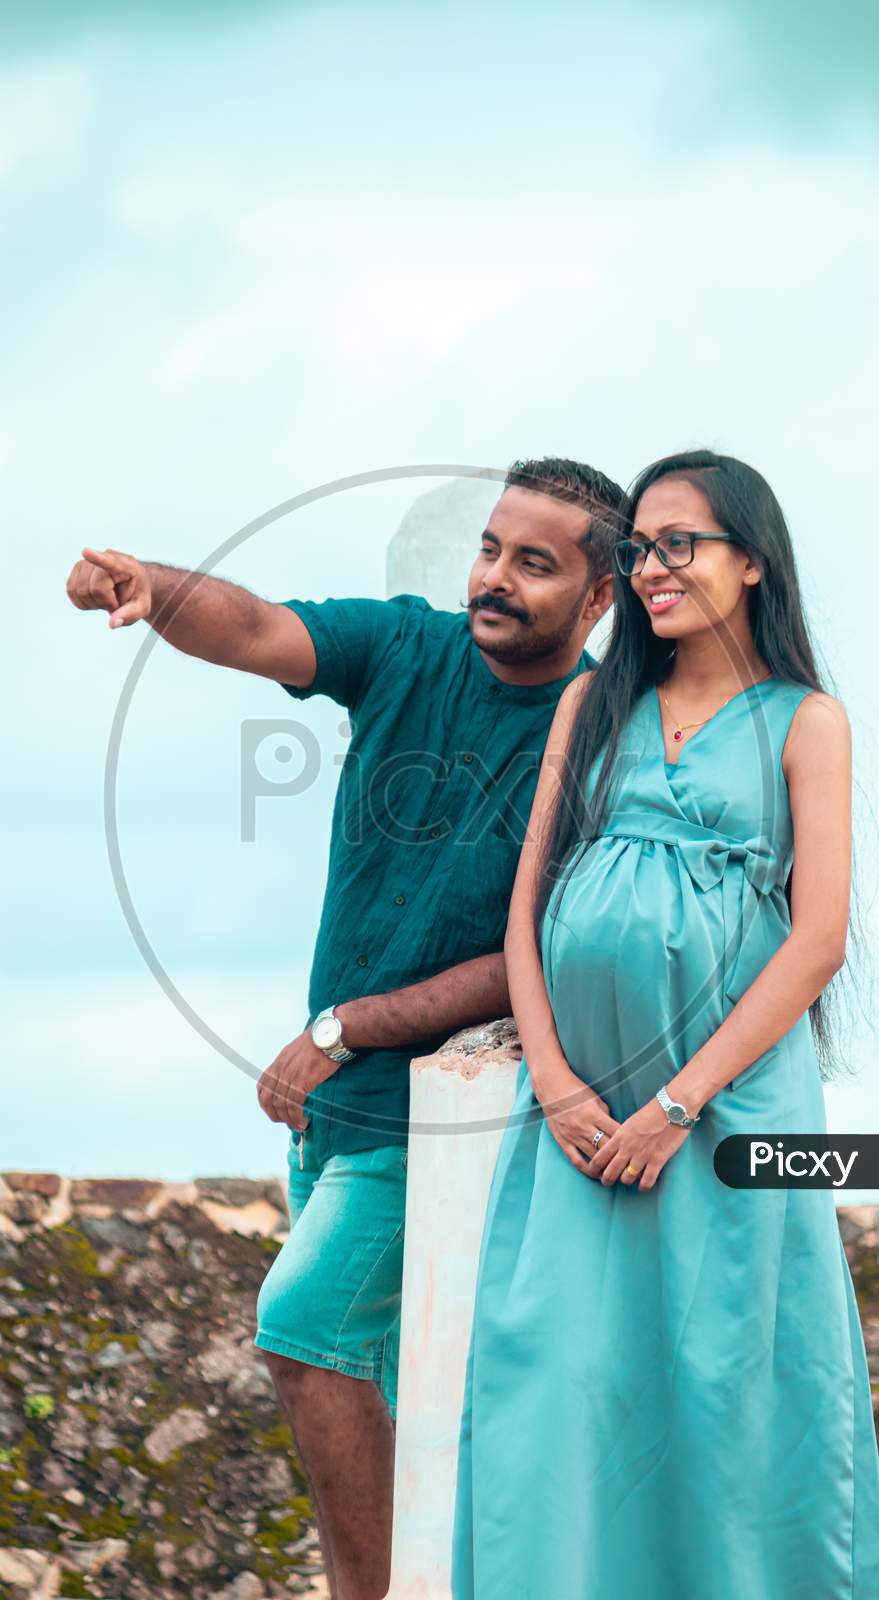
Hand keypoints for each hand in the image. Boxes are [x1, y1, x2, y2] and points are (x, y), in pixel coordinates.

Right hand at [67, 547, 151, 628]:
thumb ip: (130, 615)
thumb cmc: (136, 594)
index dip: (96, 558)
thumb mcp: (142, 607)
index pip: (110, 562)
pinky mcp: (78, 568)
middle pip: (95, 588)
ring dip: (92, 603)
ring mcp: (90, 561)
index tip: (85, 552)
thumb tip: (112, 624)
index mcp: (126, 565)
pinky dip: (81, 602)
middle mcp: (105, 557)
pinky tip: (94, 599)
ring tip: (106, 599)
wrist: (130, 584)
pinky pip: (71, 591)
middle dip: (105, 603)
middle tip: (116, 602)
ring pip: (80, 590)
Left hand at [256, 1029, 341, 1129]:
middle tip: (286, 1122)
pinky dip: (297, 1117)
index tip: (274, 1111)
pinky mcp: (301, 1081)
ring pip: (281, 1105)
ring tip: (298, 1126)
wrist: (331, 1034)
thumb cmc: (320, 1040)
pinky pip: (294, 1105)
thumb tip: (296, 1079)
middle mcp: (280, 1070)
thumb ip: (293, 1065)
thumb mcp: (299, 1051)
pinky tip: (303, 1121)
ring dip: (288, 1120)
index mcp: (278, 1062)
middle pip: (268, 1099)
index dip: (265, 1103)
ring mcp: (289, 1075)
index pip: (262, 1087)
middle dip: (275, 1115)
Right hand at [532, 1061, 621, 1175]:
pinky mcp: (563, 1142)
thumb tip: (616, 1130)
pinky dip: (587, 1170)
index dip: (627, 1142)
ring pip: (593, 1157)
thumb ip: (606, 1115)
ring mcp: (573, 1136)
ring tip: (617, 1174)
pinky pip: (576, 1160)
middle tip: (630, 1165)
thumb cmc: (576, 1091)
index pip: (616, 1132)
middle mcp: (584, 1127)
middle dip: (619, 1158)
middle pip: (606, 1147)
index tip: (636, 1149)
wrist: (551, 1088)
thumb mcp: (595, 1099)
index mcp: (594, 1114)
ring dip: (606, 1167)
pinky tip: (596, 1175)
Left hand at [585, 1096, 690, 1190]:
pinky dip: (644, 1187)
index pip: (600, 1157)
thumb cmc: (651, 1113)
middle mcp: (628, 1148)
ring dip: (626, 1181)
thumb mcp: (630, 1123)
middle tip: (607, 1182)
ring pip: (626, 1179)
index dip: (594, 1167)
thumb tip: (617, 1148)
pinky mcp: (657, 1161)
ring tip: (628, 1180)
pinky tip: (643, 1186)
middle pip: (610, 1172)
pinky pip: (646, 1181)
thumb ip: (622, 1137)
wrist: (671, 1109)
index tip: (593, 1171)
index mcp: (619, 1137)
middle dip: (606, 1180)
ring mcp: (642, 1156)